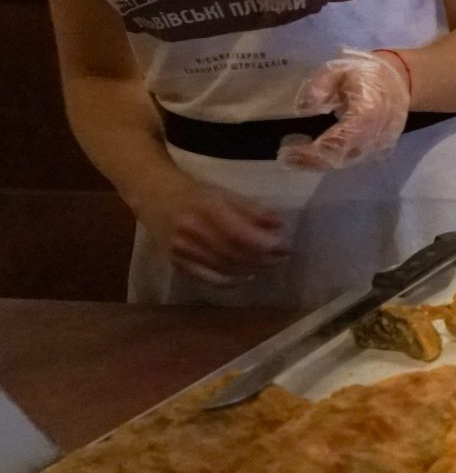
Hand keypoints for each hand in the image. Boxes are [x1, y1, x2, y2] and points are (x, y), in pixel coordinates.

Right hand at [134, 175, 285, 285]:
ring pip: (223, 267)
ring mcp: (180, 248)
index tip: (284, 245)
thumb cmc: (194, 192)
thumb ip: (251, 209)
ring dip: (250, 269)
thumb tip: (278, 224)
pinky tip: (244, 276)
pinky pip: (206, 277)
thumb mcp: (223, 193)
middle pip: (233, 253)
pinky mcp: (175, 262)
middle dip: (262, 258)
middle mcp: (191, 230)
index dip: (265, 244)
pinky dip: (228, 280)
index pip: (240, 233)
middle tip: (281, 257)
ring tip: (269, 266)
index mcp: (206, 207)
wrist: (153, 195)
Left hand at [279, 48, 411, 171]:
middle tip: (285, 156)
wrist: (404, 81)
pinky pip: (351, 158)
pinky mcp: (378, 148)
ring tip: (296, 154)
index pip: (335, 142)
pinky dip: (331, 158)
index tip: (286, 148)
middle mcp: (374, 135)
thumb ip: (321, 85)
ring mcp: (378, 145)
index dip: (309, 152)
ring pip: (344, 161)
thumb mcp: (341, 69)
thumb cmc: (369, 73)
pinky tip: (315, 150)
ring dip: (318, 161)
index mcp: (366, 114)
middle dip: (309, 161)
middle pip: (338, 159)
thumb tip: (304, 107)